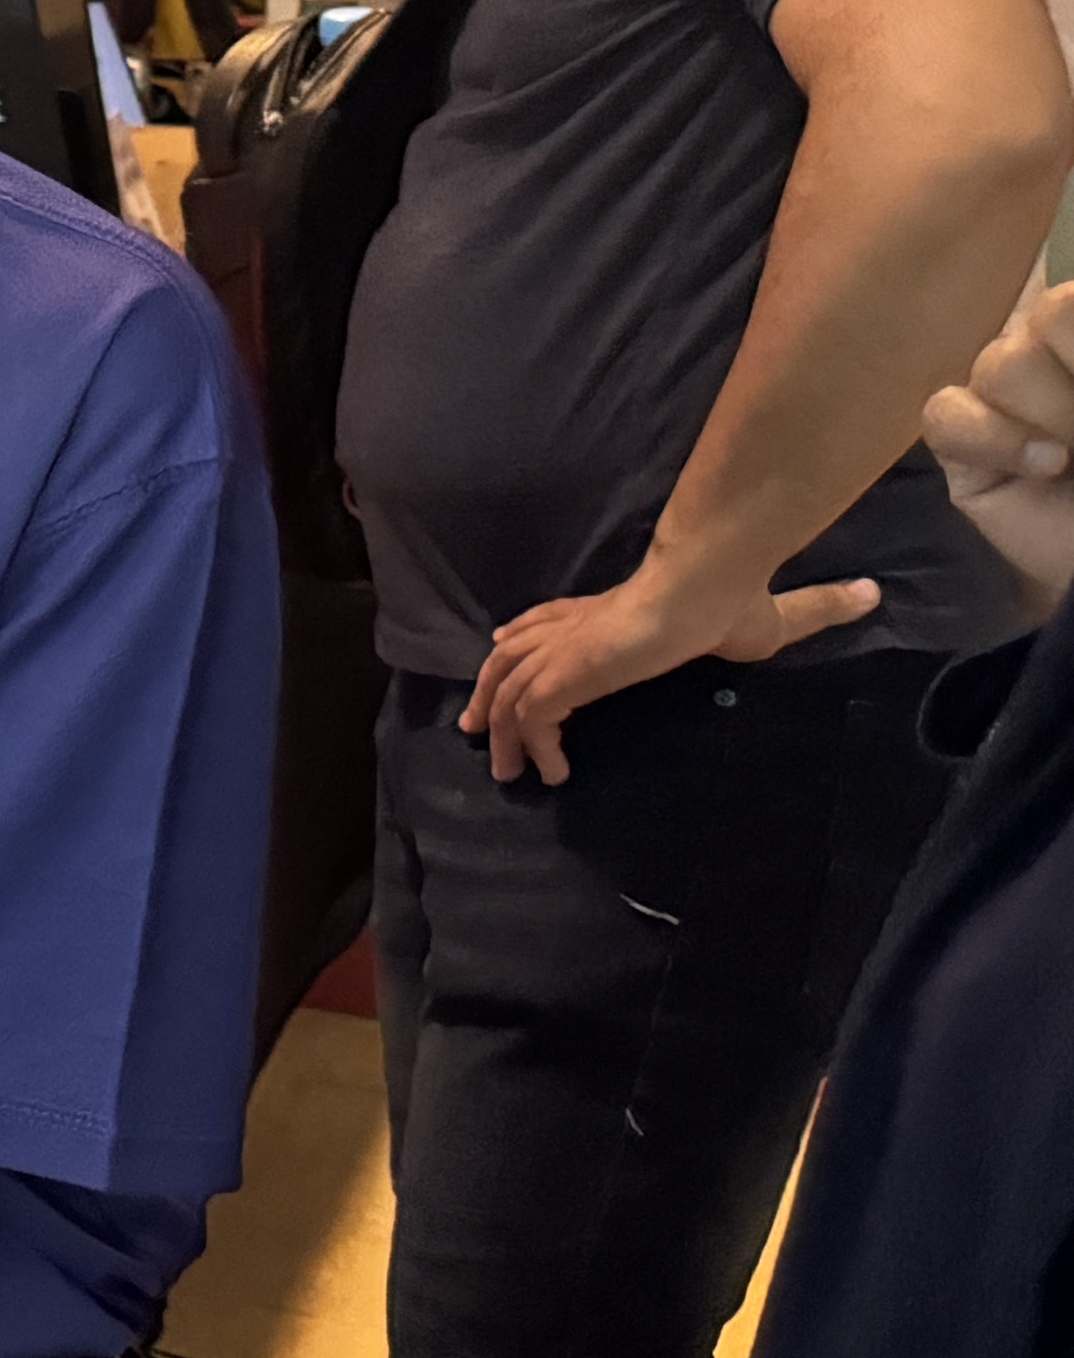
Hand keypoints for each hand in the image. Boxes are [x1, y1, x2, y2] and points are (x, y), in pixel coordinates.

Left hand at [458, 550, 879, 784]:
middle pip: (508, 657)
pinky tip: (555, 773)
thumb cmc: (733, 599)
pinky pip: (530, 719)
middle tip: (483, 732)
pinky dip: (534, 746)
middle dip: (491, 694)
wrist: (706, 584)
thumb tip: (874, 593)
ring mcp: (563, 652)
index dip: (525, 645)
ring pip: (506, 692)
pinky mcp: (565, 675)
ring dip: (504, 733)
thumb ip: (814, 608)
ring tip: (512, 771)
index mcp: (604, 612)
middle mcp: (573, 628)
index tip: (512, 664)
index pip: (545, 624)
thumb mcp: (775, 615)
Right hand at [927, 275, 1073, 618]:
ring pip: (996, 367)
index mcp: (1072, 337)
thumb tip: (1050, 353)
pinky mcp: (958, 446)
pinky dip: (995, 438)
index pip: (1061, 302)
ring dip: (1049, 413)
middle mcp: (1039, 354)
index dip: (1072, 331)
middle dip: (1069, 377)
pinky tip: (1045, 465)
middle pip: (1035, 324)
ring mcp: (996, 398)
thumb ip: (1071, 352)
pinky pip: (946, 416)